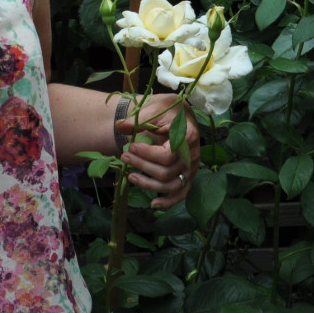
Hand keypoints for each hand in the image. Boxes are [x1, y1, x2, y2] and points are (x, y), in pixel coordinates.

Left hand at [116, 92, 198, 209]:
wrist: (179, 114)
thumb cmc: (169, 110)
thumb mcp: (155, 108)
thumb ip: (139, 119)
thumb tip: (120, 126)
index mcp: (188, 136)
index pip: (166, 156)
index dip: (146, 155)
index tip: (131, 146)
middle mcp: (194, 155)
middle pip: (166, 172)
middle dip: (142, 166)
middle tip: (124, 156)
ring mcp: (192, 168)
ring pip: (171, 186)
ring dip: (148, 184)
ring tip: (130, 176)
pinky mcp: (188, 176)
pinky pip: (181, 194)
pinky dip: (168, 202)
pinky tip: (153, 204)